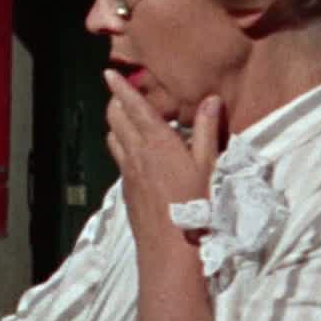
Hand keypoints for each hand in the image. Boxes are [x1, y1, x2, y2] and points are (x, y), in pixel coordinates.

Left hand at [101, 69, 222, 242]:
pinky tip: (134, 151)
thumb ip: (208, 130)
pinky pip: (119, 158)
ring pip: (113, 138)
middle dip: (116, 102)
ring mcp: (128, 172)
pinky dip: (122, 145)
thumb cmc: (195, 205)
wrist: (169, 247)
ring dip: (116, 123)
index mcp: (156, 142)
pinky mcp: (126, 188)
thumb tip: (211, 100)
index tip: (109, 73)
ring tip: (125, 116)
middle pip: (116, 119)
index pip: (134, 107)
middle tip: (120, 92)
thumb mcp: (209, 165)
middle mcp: (136, 153)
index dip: (121, 88)